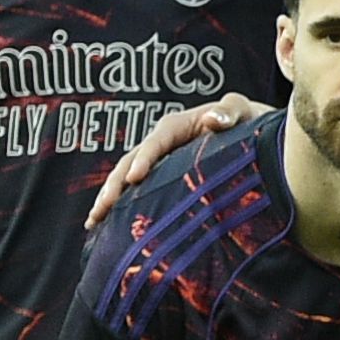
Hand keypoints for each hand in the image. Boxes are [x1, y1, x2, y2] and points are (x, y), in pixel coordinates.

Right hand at [83, 95, 270, 227]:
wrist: (246, 133)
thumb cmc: (244, 119)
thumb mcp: (239, 110)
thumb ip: (229, 111)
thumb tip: (214, 119)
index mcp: (173, 127)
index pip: (154, 143)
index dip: (143, 159)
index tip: (134, 179)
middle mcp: (158, 144)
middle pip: (129, 164)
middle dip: (114, 186)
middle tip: (102, 209)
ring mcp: (155, 163)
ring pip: (124, 181)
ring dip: (108, 200)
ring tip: (93, 223)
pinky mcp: (158, 180)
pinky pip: (134, 194)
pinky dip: (119, 209)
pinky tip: (103, 229)